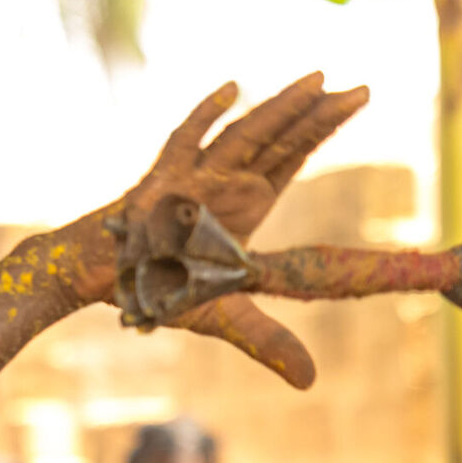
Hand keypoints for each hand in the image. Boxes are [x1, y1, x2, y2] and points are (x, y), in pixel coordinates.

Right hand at [73, 75, 369, 387]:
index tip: (359, 103)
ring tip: (321, 80)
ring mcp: (195, 177)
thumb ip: (265, 339)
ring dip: (282, 109)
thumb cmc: (155, 285)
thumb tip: (310, 382)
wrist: (98, 273)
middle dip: (319, 115)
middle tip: (363, 90)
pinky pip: (185, 142)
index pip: (293, 159)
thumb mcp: (220, 314)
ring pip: (246, 136)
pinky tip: (233, 89)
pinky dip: (208, 117)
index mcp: (243, 204)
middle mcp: (225, 183)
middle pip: (280, 141)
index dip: (324, 132)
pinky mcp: (160, 179)